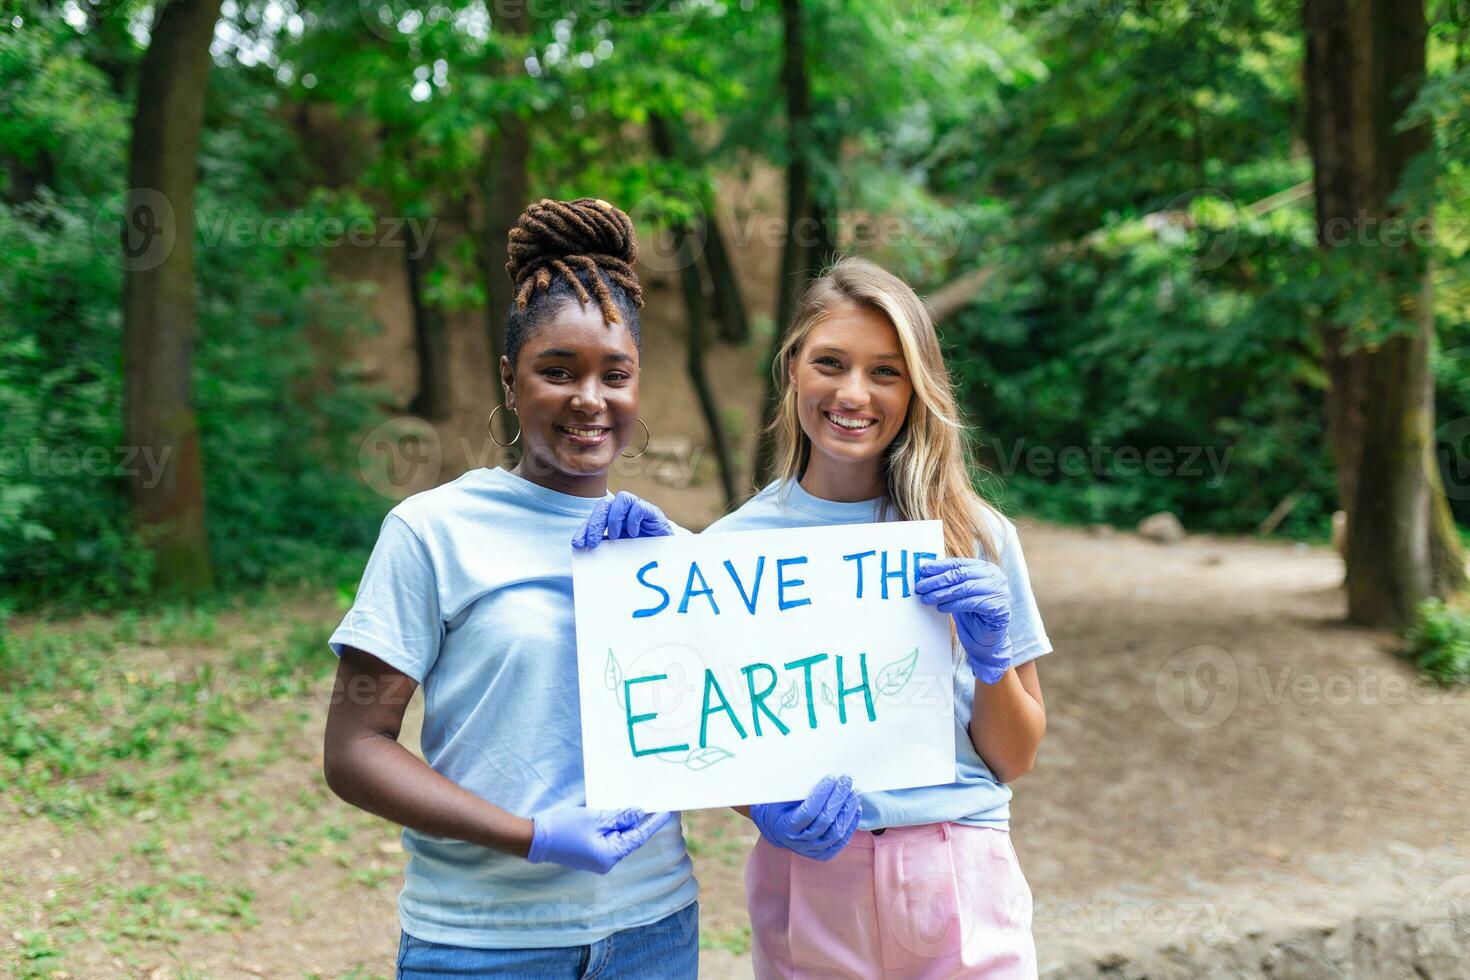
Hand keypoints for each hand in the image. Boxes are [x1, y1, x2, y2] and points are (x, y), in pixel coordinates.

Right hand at [526, 806, 672, 873]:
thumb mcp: (595, 818)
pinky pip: (609, 838)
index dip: (654, 822)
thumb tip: (640, 813)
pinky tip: (621, 813)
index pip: (639, 837)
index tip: (668, 811)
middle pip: (630, 838)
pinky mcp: (590, 853)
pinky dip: (616, 826)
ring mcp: (598, 859)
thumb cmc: (564, 828)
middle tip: (658, 804)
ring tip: (642, 806)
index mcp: (610, 855)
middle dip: (642, 821)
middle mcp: (607, 862)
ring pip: (620, 837)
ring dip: (628, 822)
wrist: (535, 839)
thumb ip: (620, 817)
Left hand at [573, 491, 674, 547]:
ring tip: (614, 537)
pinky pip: (640, 506)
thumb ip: (604, 546)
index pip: (595, 517)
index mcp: (614, 518)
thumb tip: (582, 549)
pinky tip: (633, 533)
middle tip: (592, 542)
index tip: (577, 544)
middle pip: (605, 505)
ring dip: (614, 518)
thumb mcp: (617, 550)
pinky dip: (633, 519)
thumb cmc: (641, 553)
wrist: (666, 556)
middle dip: (595, 523)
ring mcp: (639, 509)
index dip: (584, 528)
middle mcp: (625, 511)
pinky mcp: (653, 513)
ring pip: (622, 498)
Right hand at [750, 775, 861, 860]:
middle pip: (825, 821)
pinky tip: (856, 808)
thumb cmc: (779, 805)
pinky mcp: (823, 853)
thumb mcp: (782, 795)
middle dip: (838, 798)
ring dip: (848, 810)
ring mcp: (811, 850)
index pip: (808, 812)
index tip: (830, 778)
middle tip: (846, 780)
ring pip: (836, 832)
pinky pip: (841, 841)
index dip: (821, 794)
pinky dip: (851, 824)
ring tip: (854, 793)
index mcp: (785, 827)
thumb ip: (797, 787)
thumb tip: (817, 768)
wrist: (776, 827)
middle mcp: (798, 842)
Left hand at [916, 557, 1012, 684]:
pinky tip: (941, 608)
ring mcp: (999, 591)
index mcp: (986, 568)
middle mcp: (995, 577)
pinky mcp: (998, 607)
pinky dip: (953, 605)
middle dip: (938, 581)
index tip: (923, 570)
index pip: (959, 563)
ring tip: (927, 598)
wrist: (986, 640)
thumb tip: (925, 575)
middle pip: (961, 575)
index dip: (940, 566)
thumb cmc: (972, 614)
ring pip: (964, 588)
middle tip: (921, 587)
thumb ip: (950, 582)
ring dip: (942, 593)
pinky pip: (971, 603)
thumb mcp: (960, 594)